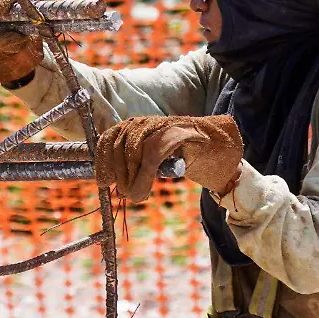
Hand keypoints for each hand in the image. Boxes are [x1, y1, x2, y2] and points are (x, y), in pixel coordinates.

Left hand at [95, 115, 243, 201]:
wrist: (216, 147)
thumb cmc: (182, 155)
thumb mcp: (152, 161)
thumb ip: (134, 167)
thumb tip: (116, 186)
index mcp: (135, 127)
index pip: (109, 138)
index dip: (102, 160)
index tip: (103, 181)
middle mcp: (145, 122)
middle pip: (119, 144)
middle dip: (118, 172)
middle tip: (123, 192)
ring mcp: (161, 126)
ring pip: (134, 149)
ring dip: (131, 177)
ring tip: (135, 195)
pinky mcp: (176, 133)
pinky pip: (152, 155)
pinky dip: (143, 177)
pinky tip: (142, 193)